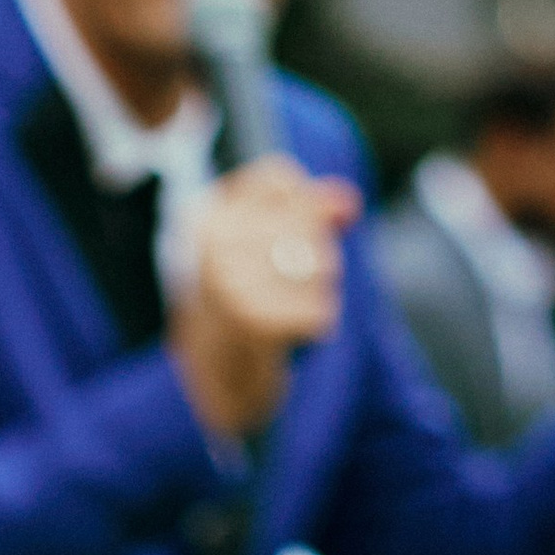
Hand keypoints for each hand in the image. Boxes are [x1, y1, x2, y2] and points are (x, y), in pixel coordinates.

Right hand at [170, 155, 359, 441]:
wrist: (207, 377)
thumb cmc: (239, 297)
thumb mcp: (265, 242)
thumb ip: (310, 211)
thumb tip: (348, 203)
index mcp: (206, 217)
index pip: (279, 177)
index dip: (299, 203)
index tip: (282, 234)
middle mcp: (213, 245)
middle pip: (309, 223)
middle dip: (314, 254)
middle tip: (283, 283)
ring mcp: (230, 283)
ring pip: (321, 265)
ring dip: (317, 290)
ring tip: (283, 307)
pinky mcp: (254, 321)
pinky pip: (319, 309)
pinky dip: (315, 322)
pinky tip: (289, 332)